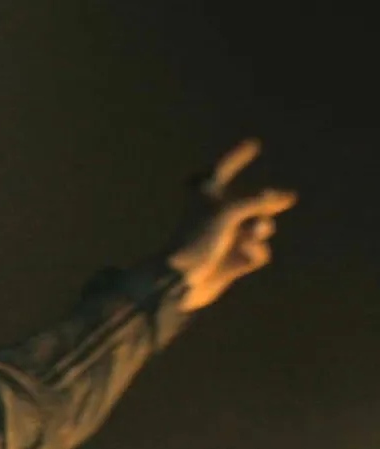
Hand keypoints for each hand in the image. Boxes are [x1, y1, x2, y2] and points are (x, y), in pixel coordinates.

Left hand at [168, 139, 297, 310]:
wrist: (180, 281)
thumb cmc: (197, 240)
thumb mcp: (227, 211)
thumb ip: (255, 201)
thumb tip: (283, 196)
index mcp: (205, 197)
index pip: (223, 170)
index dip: (237, 157)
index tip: (254, 144)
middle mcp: (215, 216)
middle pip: (247, 202)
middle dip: (265, 202)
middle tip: (289, 198)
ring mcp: (224, 239)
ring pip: (258, 228)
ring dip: (261, 227)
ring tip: (255, 231)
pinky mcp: (232, 262)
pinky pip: (258, 252)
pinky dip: (255, 251)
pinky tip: (246, 254)